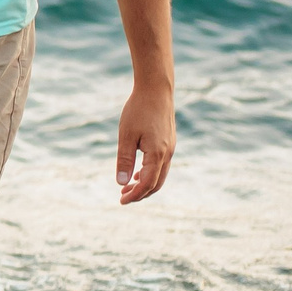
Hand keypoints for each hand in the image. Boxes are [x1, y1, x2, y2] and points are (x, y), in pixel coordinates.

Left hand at [114, 80, 174, 203]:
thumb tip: (121, 183)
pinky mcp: (168, 142)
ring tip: (127, 188)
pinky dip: (150, 173)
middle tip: (122, 197)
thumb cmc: (138, 110)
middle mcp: (168, 153)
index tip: (121, 201)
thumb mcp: (126, 136)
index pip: (148, 184)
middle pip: (156, 183)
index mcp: (158, 154)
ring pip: (160, 175)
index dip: (135, 195)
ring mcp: (170, 148)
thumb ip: (124, 160)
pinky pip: (161, 165)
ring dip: (145, 184)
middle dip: (140, 193)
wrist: (156, 90)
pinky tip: (137, 173)